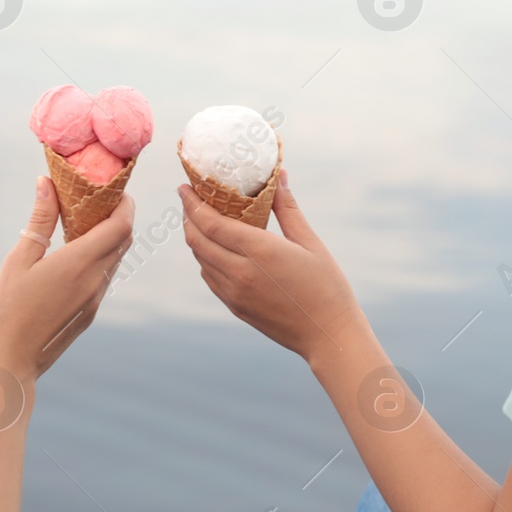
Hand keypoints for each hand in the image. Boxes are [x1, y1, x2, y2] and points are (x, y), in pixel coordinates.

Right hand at [0, 178, 134, 382]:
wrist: (10, 363)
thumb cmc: (6, 311)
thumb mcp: (18, 260)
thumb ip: (39, 220)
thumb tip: (47, 182)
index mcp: (79, 264)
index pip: (121, 226)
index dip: (125, 204)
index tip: (115, 189)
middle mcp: (95, 281)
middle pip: (124, 241)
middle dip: (119, 216)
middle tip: (98, 201)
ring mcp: (95, 299)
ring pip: (115, 260)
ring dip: (109, 238)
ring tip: (82, 224)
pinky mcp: (89, 313)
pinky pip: (103, 278)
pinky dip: (98, 258)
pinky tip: (73, 255)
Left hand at [180, 170, 364, 366]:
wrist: (328, 335)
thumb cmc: (326, 286)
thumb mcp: (310, 243)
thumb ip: (288, 209)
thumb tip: (279, 176)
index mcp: (259, 252)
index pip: (211, 224)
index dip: (193, 204)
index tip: (184, 187)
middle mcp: (240, 273)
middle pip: (198, 241)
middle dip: (188, 217)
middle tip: (189, 200)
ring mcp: (235, 294)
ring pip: (201, 260)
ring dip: (195, 238)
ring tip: (200, 220)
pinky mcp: (236, 307)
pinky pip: (210, 278)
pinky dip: (206, 259)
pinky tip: (215, 249)